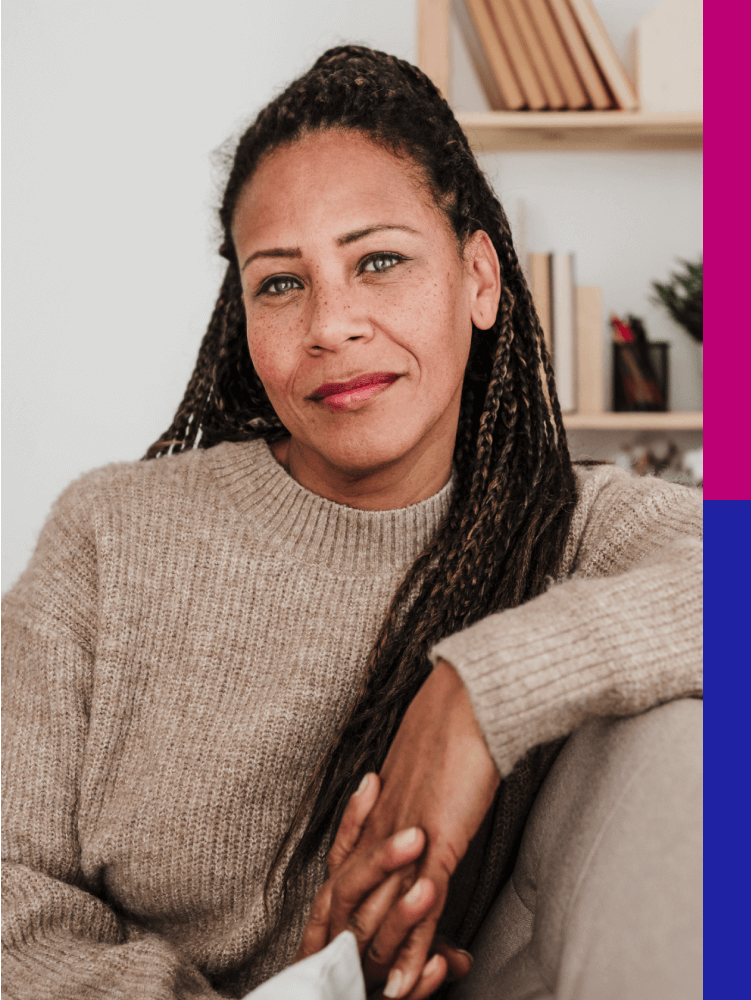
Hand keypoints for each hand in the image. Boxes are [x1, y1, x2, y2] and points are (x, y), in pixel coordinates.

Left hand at [326, 659, 498, 997]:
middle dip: (342, 954)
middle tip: (341, 988)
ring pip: (380, 916)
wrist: (468, 703)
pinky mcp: (434, 846)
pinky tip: (413, 981)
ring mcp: (403, 842)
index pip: (338, 878)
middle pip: (347, 907)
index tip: (324, 951)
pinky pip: (419, 910)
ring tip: (378, 999)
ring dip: (379, 963)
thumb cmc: (450, 731)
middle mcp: (378, 833)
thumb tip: (417, 827)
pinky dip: (415, 953)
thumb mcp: (418, 775)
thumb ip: (411, 805)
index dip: (327, 920)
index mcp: (371, 815)